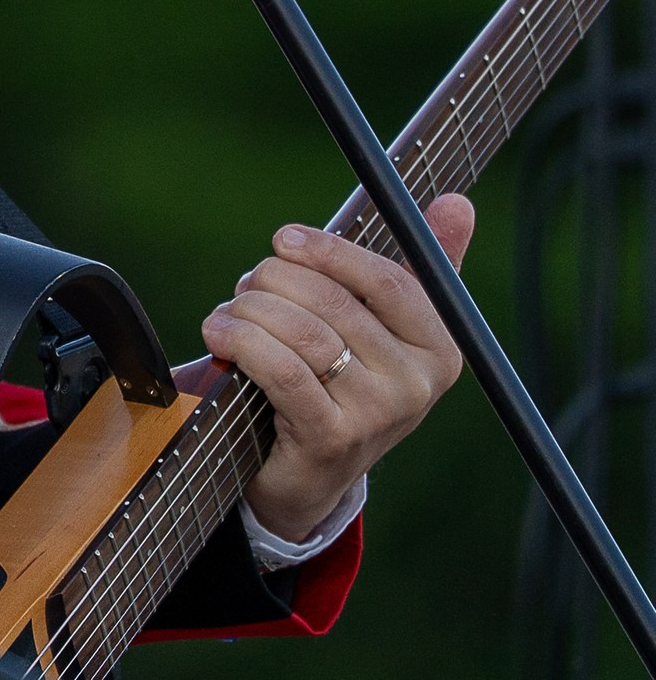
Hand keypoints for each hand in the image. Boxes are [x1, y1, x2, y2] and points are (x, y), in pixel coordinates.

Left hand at [194, 195, 470, 543]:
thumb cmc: (342, 383)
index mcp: (440, 347)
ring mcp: (378, 415)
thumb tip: (458, 202)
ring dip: (250, 311)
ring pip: (303, 332)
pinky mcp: (332, 438)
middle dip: (276, 281)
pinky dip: (241, 342)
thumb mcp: (382, 327)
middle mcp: (418, 384)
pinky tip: (220, 334)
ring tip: (228, 313)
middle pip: (334, 302)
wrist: (307, 477)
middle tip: (248, 284)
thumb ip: (418, 265)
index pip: (386, 279)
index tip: (285, 238)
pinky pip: (281, 370)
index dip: (329, 251)